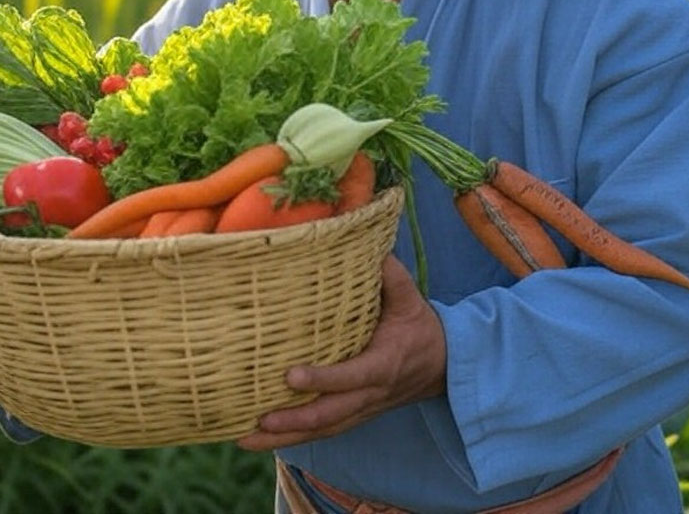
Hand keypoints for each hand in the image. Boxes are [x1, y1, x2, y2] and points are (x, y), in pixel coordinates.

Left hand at [236, 255, 445, 450]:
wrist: (442, 364)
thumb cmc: (419, 327)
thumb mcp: (410, 298)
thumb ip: (391, 276)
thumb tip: (371, 248)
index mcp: (385, 363)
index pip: (352, 376)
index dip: (322, 379)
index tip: (290, 376)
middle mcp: (372, 393)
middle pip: (331, 414)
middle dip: (294, 420)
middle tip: (260, 419)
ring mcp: (362, 409)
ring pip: (323, 430)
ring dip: (285, 438)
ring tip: (246, 438)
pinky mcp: (354, 416)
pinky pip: (322, 432)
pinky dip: (291, 440)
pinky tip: (260, 440)